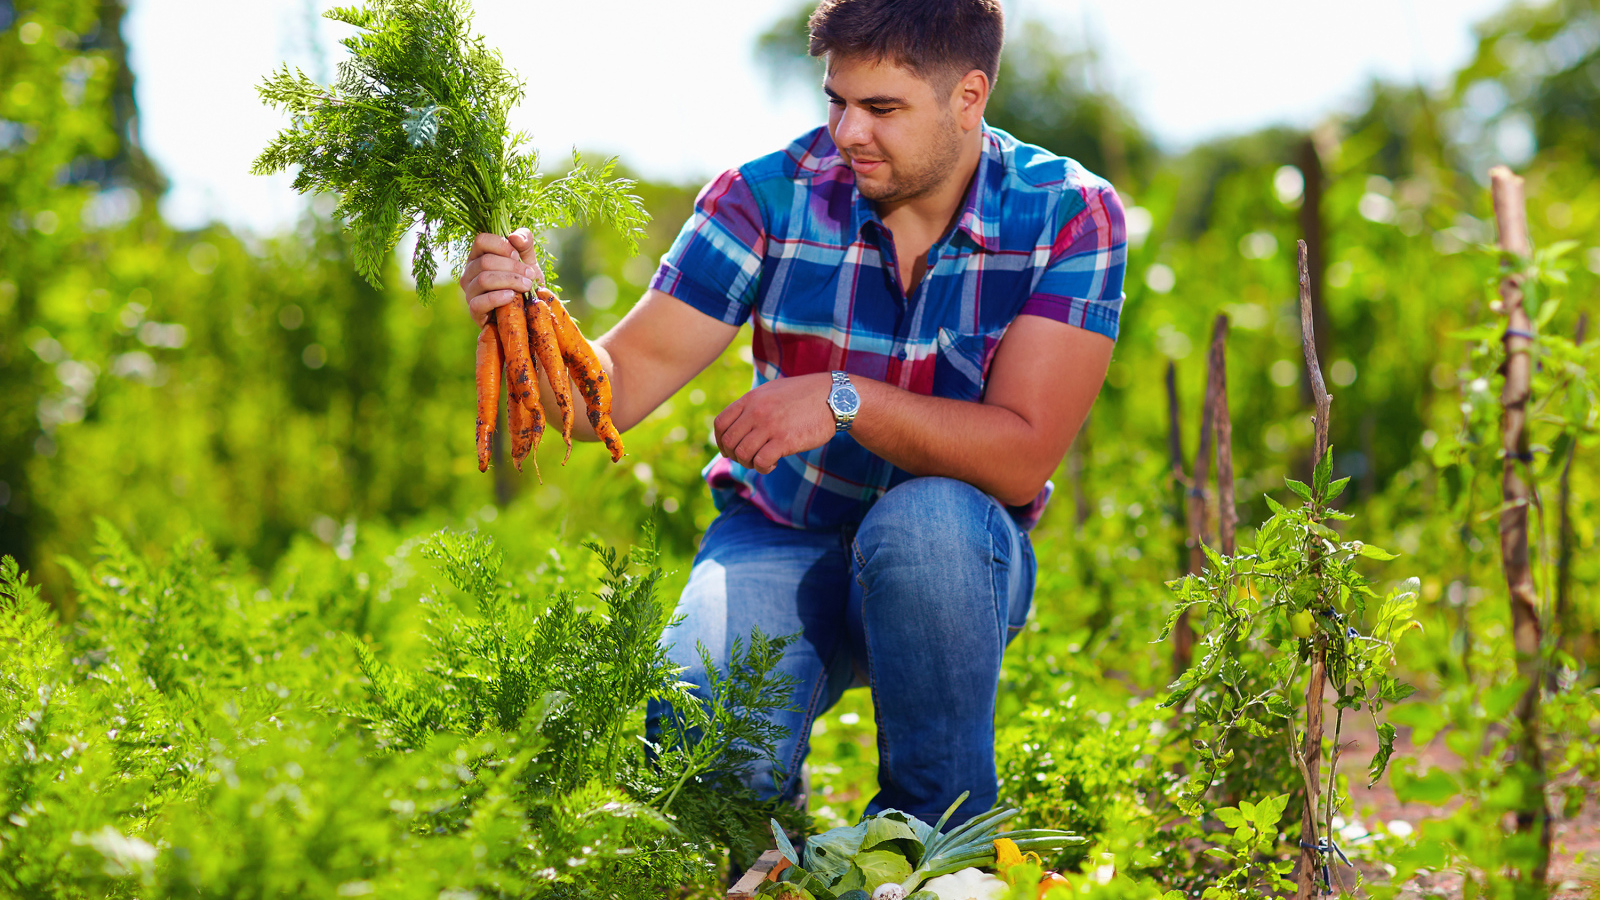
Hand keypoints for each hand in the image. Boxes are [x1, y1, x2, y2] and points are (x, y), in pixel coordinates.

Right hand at [461, 229, 544, 328]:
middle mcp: (470, 272)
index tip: (518, 255)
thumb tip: (514, 237)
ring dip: (509, 281)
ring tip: (527, 286)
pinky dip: (497, 298)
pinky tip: (512, 297)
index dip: (501, 245)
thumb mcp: (528, 260)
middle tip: (530, 275)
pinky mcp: (474, 311)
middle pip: (485, 262)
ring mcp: (470, 292)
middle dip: (512, 267)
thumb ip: (525, 243)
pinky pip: (479, 302)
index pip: (481, 240)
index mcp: (479, 256)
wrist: (529, 311)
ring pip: (483, 280)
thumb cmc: (525, 282)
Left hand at [713, 372, 837, 473]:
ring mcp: (770, 426)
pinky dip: (763, 468)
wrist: (835, 397)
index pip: (720, 423)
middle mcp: (756, 411)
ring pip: (742, 454)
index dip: (720, 441)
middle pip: (729, 441)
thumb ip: (753, 405)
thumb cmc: (804, 396)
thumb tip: (737, 423)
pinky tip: (773, 464)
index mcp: (751, 399)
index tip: (729, 450)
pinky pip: (761, 461)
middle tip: (749, 458)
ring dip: (749, 463)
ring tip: (762, 461)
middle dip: (735, 455)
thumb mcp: (773, 392)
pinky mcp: (785, 440)